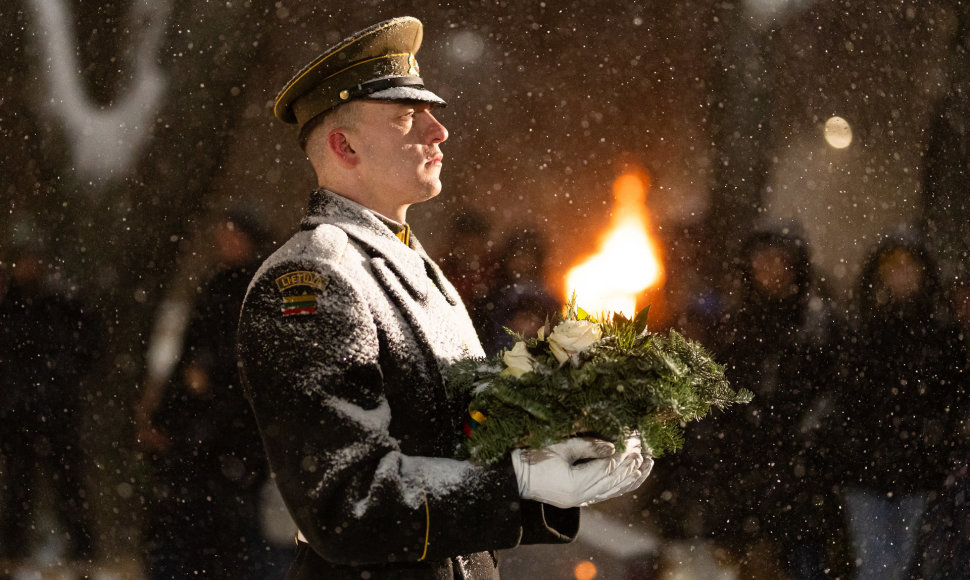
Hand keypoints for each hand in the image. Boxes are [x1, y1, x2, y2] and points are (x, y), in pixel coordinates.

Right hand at [511, 435, 650, 508]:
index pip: (607, 470)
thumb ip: (587, 446)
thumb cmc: (531, 457)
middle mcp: (579, 498)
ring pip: (612, 492)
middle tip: (647, 453)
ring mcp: (578, 501)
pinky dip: (620, 486)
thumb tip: (614, 446)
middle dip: (632, 467)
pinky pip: (605, 495)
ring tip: (648, 466)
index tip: (636, 444)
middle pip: (613, 483)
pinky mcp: (577, 500)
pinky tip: (632, 478)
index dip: (623, 457)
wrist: (513, 476)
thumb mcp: (559, 446)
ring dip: (631, 479)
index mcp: (574, 485)